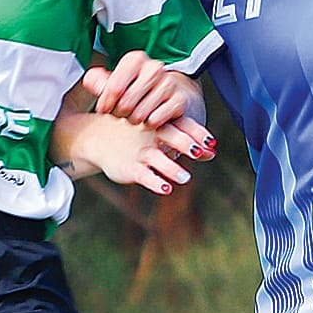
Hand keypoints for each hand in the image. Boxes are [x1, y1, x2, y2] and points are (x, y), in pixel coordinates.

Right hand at [83, 113, 212, 194]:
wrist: (99, 139)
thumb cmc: (138, 136)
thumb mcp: (161, 135)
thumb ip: (188, 142)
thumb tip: (213, 152)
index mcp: (161, 123)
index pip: (182, 125)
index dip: (197, 133)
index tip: (212, 143)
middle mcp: (151, 135)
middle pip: (170, 136)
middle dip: (185, 144)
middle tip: (199, 153)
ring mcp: (140, 152)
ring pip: (157, 158)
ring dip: (172, 168)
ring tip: (186, 177)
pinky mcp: (131, 168)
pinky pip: (144, 175)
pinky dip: (155, 182)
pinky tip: (167, 189)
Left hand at [85, 54, 212, 139]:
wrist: (166, 92)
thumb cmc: (134, 87)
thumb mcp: (113, 81)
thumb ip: (97, 81)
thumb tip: (91, 81)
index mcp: (135, 59)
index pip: (114, 87)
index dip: (106, 103)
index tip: (104, 109)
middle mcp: (154, 67)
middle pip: (126, 102)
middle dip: (119, 112)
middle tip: (121, 113)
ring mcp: (169, 83)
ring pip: (140, 113)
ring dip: (133, 120)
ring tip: (133, 116)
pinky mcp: (179, 100)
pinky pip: (155, 120)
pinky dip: (149, 124)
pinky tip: (148, 118)